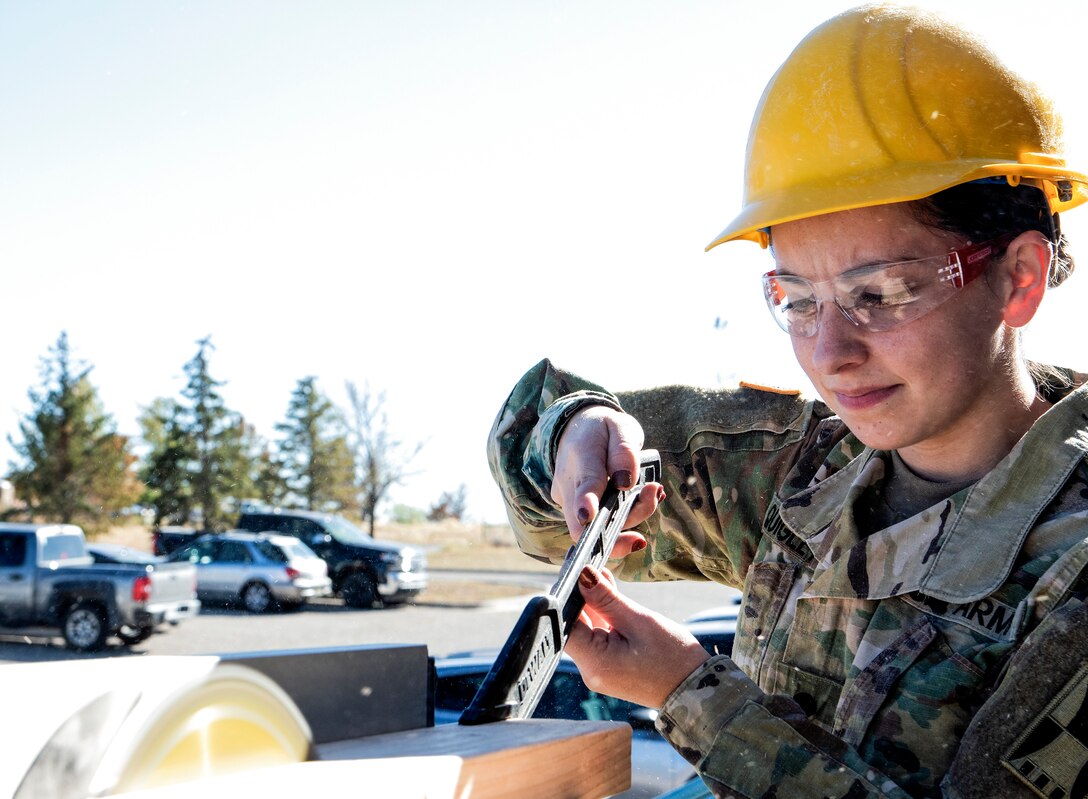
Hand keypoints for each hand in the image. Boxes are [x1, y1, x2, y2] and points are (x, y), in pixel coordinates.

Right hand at [551, 406, 664, 556]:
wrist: (577, 430)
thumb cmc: (601, 429)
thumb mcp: (619, 427)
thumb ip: (624, 451)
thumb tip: (626, 483)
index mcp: (581, 455)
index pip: (584, 481)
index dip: (586, 501)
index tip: (589, 515)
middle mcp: (569, 482)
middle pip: (587, 519)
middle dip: (621, 522)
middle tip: (651, 498)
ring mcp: (568, 499)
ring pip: (595, 526)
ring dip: (629, 517)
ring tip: (653, 491)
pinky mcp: (573, 510)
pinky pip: (598, 523)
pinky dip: (622, 517)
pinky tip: (642, 500)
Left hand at [565, 566, 709, 708]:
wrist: (698, 689)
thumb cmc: (673, 658)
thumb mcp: (639, 621)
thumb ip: (606, 598)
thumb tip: (583, 575)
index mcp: (594, 663)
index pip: (564, 625)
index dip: (567, 597)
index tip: (576, 572)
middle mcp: (591, 670)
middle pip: (575, 626)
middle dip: (582, 596)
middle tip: (591, 568)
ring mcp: (600, 670)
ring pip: (588, 629)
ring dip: (594, 604)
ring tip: (602, 575)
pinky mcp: (610, 667)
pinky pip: (600, 637)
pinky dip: (604, 617)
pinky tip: (610, 594)